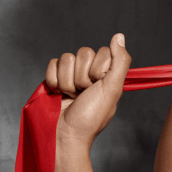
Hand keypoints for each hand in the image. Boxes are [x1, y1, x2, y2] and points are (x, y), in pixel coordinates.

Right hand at [46, 33, 131, 149]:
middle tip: (82, 94)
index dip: (98, 69)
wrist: (64, 135)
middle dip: (81, 77)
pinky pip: (52, 64)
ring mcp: (71, 74)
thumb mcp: (112, 89)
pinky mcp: (54, 77)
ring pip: (66, 57)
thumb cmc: (91, 117)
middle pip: (83, 52)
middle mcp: (89, 72)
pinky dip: (54, 80)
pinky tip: (58, 94)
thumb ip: (119, 61)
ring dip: (67, 81)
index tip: (98, 87)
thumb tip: (119, 36)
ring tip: (70, 97)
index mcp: (106, 74)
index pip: (103, 51)